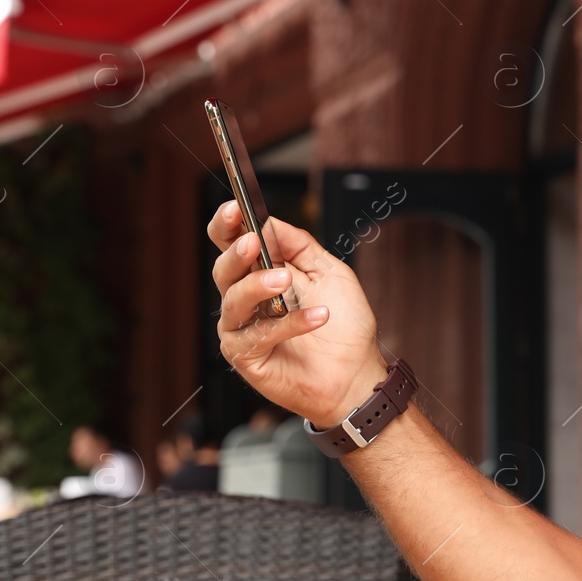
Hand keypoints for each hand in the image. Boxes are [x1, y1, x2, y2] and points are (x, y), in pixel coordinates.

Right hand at [207, 200, 388, 428]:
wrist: (358, 372)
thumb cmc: (345, 326)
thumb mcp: (329, 272)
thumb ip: (300, 245)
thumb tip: (270, 221)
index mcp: (262, 274)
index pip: (232, 245)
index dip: (227, 226)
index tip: (234, 208)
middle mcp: (246, 300)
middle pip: (223, 270)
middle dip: (235, 252)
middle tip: (252, 242)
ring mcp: (243, 329)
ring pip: (233, 301)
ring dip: (258, 285)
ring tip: (285, 280)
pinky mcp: (246, 357)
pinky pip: (257, 335)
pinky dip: (288, 323)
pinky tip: (318, 317)